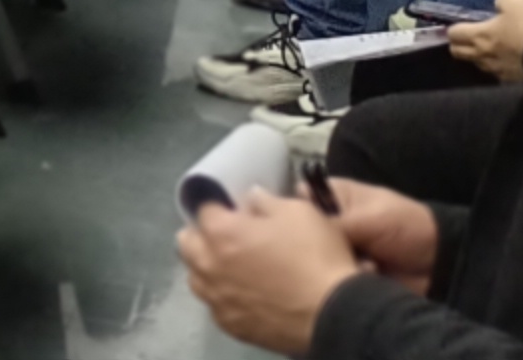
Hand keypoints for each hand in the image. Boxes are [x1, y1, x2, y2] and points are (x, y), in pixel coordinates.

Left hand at [177, 194, 373, 353]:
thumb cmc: (316, 257)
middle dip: (202, 234)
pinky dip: (223, 296)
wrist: (335, 315)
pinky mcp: (230, 325)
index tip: (235, 211)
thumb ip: (266, 201)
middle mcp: (209, 265)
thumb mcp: (299, 212)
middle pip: (187, 242)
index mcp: (221, 233)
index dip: (220, 207)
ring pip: (195, 277)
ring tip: (233, 267)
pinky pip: (214, 304)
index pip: (204, 209)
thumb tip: (250, 198)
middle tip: (228, 236)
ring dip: (207, 267)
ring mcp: (217, 299)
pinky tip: (244, 294)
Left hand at [452, 0, 522, 83]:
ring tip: (492, 49)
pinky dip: (499, 67)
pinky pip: (497, 73)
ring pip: (477, 64)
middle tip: (470, 39)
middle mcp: (483, 56)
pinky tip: (508, 61)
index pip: (452, 34)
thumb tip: (499, 7)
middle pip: (458, 52)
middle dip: (460, 45)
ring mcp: (496, 71)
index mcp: (479, 36)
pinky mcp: (511, 81)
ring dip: (480, 57)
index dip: (455, 28)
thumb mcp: (514, 3)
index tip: (462, 26)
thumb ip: (501, 3)